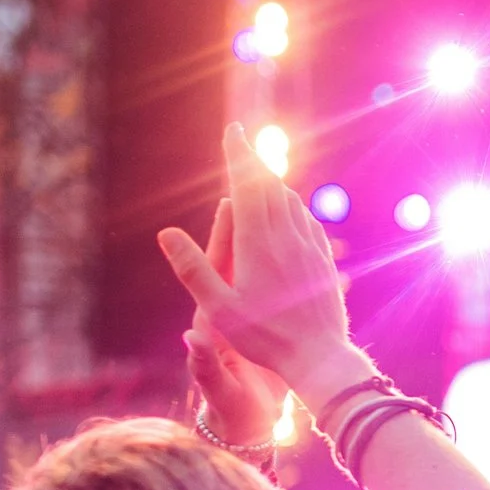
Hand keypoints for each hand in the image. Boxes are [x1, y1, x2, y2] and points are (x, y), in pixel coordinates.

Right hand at [157, 124, 363, 406]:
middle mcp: (287, 238)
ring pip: (292, 202)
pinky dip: (294, 207)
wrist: (321, 358)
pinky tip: (291, 211)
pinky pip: (308, 223)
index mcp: (258, 243)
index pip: (247, 186)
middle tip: (242, 142)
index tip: (234, 131)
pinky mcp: (323, 262)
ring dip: (274, 184)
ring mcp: (310, 248)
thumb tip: (166, 233)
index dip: (239, 155)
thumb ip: (192, 269)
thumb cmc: (265, 338)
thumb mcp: (218, 309)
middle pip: (271, 186)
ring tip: (261, 174)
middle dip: (254, 162)